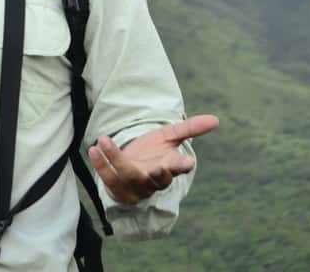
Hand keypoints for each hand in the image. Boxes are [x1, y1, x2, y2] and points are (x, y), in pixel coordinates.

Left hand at [87, 114, 219, 204]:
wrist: (130, 166)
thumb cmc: (153, 151)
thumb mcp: (169, 137)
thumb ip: (189, 129)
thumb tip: (216, 119)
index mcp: (170, 167)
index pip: (179, 168)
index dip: (182, 166)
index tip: (188, 163)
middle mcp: (154, 180)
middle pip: (157, 181)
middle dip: (156, 174)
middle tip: (157, 166)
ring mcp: (136, 187)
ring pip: (128, 177)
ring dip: (115, 159)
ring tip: (102, 140)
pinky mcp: (118, 190)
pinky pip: (109, 180)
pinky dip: (100, 165)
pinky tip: (93, 149)